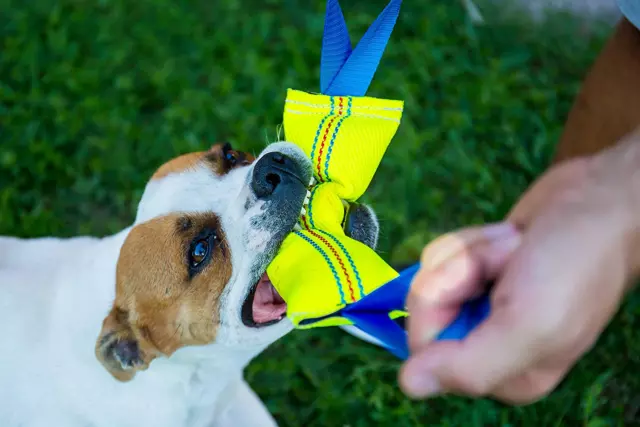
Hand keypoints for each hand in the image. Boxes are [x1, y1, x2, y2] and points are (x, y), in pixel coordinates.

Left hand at [398, 139, 639, 403]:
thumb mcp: (530, 325)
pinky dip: (474, 239)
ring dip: (472, 252)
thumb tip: (410, 384)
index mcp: (503, 373)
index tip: (483, 287)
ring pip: (433, 275)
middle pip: (424, 308)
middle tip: (507, 262)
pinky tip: (510, 238)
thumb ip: (469, 366)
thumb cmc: (572, 266)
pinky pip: (446, 254)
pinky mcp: (476, 272)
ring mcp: (479, 305)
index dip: (440, 308)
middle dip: (460, 272)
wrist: (597, 202)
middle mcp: (486, 343)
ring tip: (514, 249)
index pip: (427, 350)